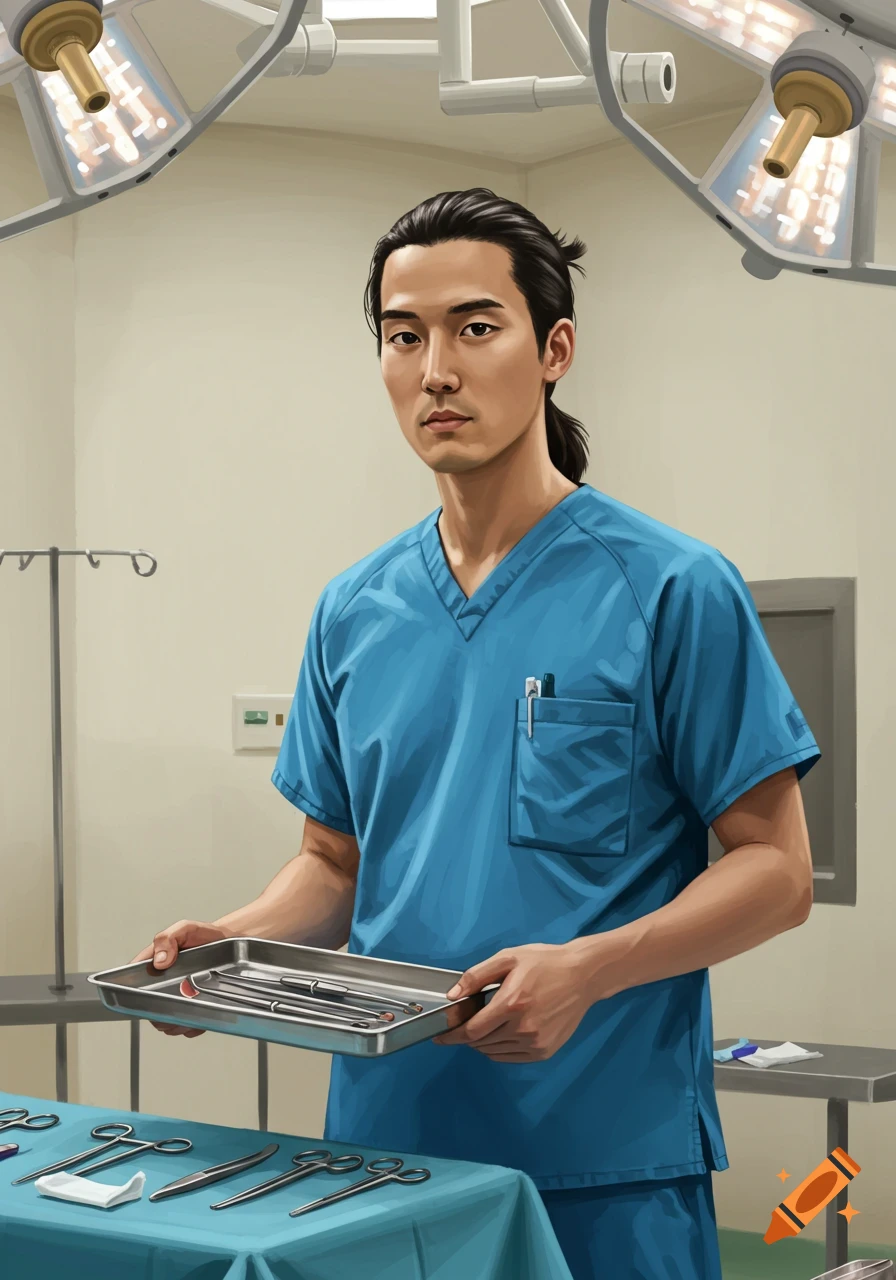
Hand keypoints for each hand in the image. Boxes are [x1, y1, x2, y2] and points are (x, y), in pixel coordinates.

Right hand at [130, 920, 230, 1036]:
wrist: (228, 941)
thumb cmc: (203, 936)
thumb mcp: (184, 929)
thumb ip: (168, 939)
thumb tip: (159, 961)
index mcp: (153, 964)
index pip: (133, 983)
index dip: (135, 992)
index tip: (148, 997)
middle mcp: (162, 984)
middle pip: (148, 1007)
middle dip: (157, 1013)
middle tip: (173, 1008)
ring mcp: (176, 997)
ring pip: (165, 1020)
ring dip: (173, 1022)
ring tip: (187, 1014)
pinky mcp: (192, 1008)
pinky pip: (185, 1025)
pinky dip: (191, 1027)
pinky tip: (198, 1019)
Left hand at [433, 943, 593, 1062]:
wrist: (582, 976)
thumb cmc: (544, 963)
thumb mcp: (508, 958)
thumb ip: (477, 976)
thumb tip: (453, 995)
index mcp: (511, 1004)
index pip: (472, 1031)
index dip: (452, 1036)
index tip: (440, 1037)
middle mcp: (523, 1028)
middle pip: (481, 1043)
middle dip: (468, 1036)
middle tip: (467, 1022)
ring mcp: (535, 1043)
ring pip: (495, 1053)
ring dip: (483, 1043)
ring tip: (487, 1025)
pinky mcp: (545, 1051)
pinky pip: (511, 1058)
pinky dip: (500, 1050)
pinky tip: (502, 1035)